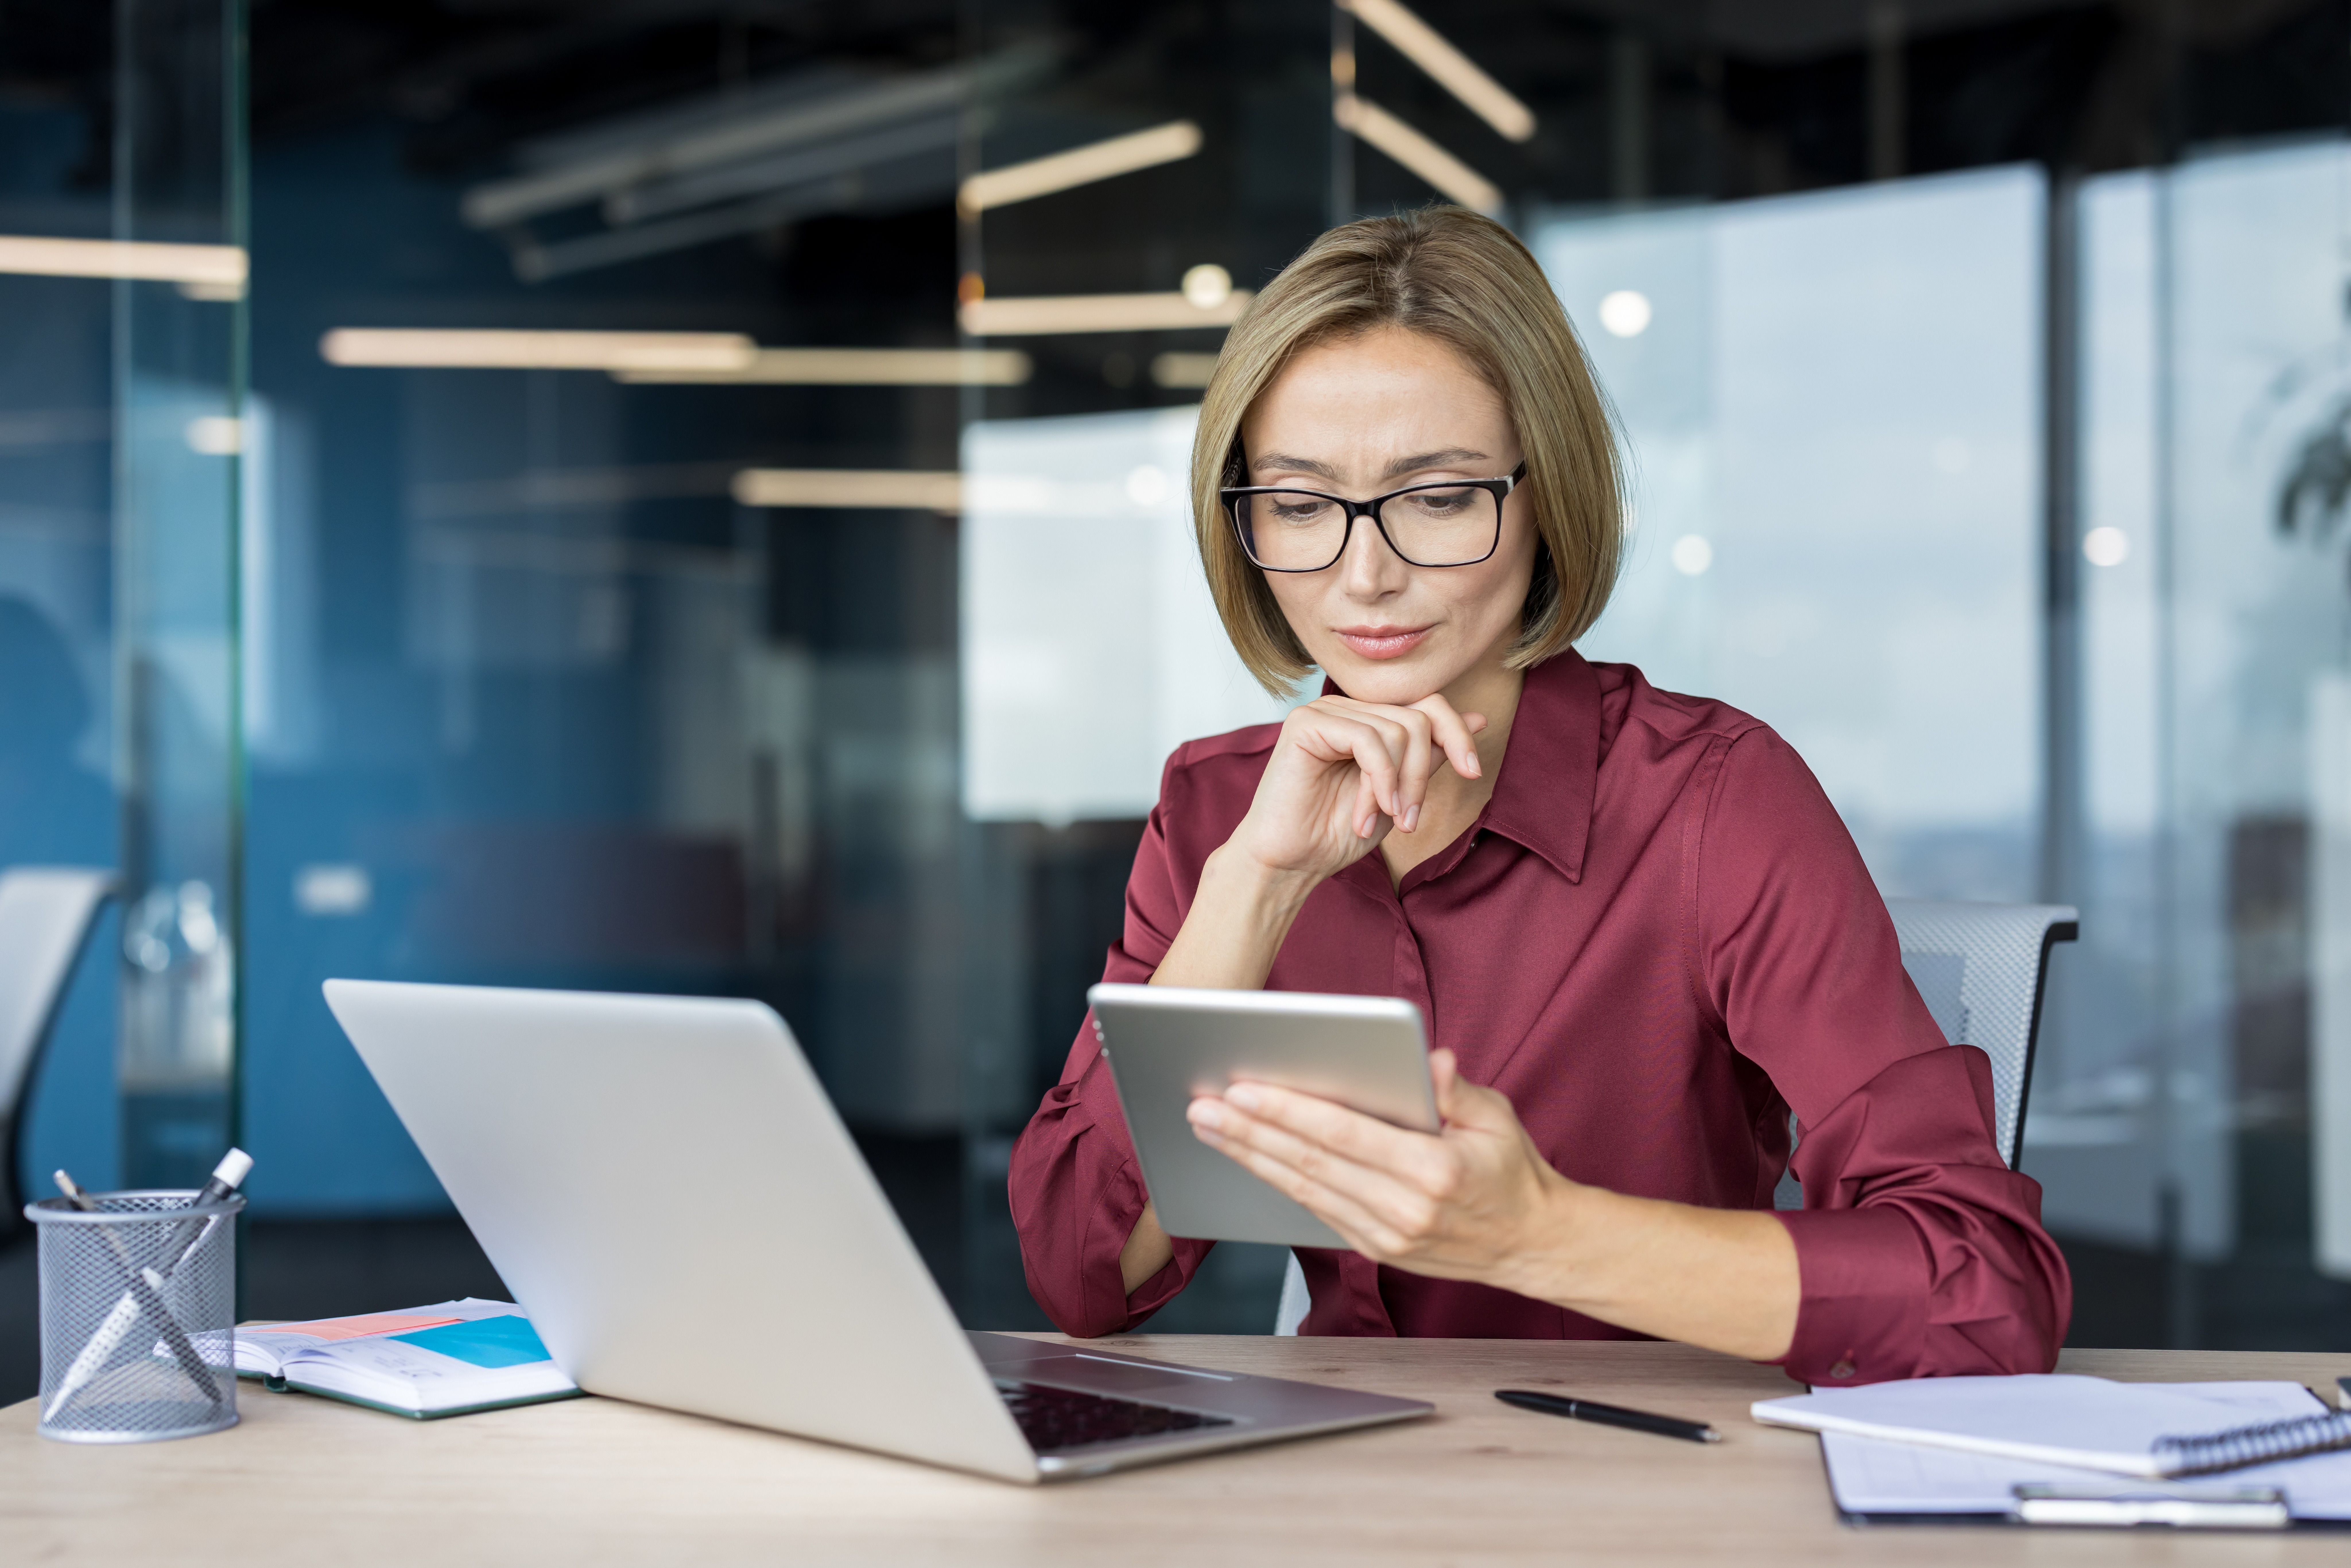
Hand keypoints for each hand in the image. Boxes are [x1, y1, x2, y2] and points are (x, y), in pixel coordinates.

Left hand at [1183, 1049, 1567, 1294]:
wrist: (1531, 1244)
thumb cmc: (1511, 1172)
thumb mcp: (1498, 1120)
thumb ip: (1457, 1090)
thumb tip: (1430, 1060)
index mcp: (1433, 1170)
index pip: (1343, 1134)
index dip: (1288, 1111)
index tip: (1243, 1089)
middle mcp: (1404, 1209)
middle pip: (1310, 1163)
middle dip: (1249, 1132)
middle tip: (1203, 1105)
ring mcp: (1387, 1235)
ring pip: (1303, 1189)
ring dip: (1251, 1157)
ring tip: (1209, 1127)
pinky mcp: (1377, 1248)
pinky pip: (1316, 1210)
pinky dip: (1278, 1182)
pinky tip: (1248, 1158)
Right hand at [1226, 694, 1486, 884]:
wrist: (1292, 862)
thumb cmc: (1336, 833)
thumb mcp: (1400, 794)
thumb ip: (1431, 756)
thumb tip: (1477, 719)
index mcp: (1369, 720)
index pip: (1427, 705)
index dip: (1457, 734)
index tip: (1473, 772)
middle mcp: (1347, 709)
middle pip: (1417, 719)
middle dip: (1423, 774)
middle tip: (1408, 821)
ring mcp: (1325, 711)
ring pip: (1397, 730)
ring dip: (1399, 786)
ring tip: (1383, 820)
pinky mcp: (1306, 723)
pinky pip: (1367, 739)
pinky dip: (1379, 780)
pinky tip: (1368, 813)